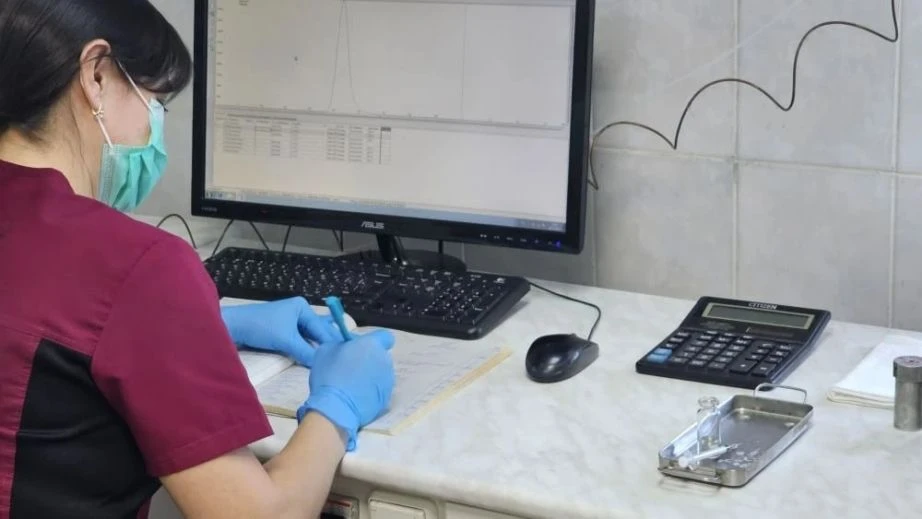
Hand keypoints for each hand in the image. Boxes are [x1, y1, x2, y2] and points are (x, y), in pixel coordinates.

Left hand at [220, 297, 341, 366]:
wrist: (233, 326)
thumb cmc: (260, 327)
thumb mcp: (285, 340)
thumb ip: (305, 352)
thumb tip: (321, 365)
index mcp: (302, 307)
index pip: (321, 328)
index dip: (331, 343)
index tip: (343, 356)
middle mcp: (299, 312)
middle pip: (317, 330)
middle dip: (326, 343)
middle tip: (342, 358)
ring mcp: (290, 321)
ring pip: (309, 336)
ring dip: (316, 347)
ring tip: (331, 359)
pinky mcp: (281, 330)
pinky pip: (299, 340)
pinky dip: (306, 348)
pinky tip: (313, 356)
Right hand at [297, 329, 395, 450]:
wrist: (336, 408)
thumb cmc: (330, 375)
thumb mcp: (326, 350)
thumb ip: (341, 343)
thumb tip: (347, 346)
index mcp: (373, 345)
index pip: (385, 336)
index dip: (374, 340)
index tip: (361, 347)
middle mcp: (385, 361)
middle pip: (381, 355)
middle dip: (369, 359)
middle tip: (352, 367)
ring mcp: (388, 381)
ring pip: (381, 373)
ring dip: (371, 375)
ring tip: (353, 385)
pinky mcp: (386, 398)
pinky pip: (379, 389)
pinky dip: (371, 391)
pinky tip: (357, 397)